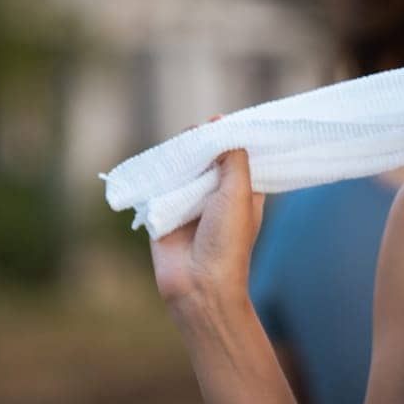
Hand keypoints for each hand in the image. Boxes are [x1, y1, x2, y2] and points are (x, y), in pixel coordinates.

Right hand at [148, 115, 265, 312]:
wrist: (198, 282)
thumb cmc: (228, 240)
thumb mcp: (240, 194)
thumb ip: (234, 160)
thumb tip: (223, 128)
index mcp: (244, 194)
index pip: (239, 159)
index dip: (233, 140)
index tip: (225, 120)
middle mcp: (218, 197)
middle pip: (209, 161)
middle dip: (204, 144)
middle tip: (199, 127)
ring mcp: (191, 204)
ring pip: (184, 170)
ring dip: (181, 154)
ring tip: (183, 137)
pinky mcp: (165, 212)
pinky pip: (160, 185)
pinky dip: (160, 171)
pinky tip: (161, 155)